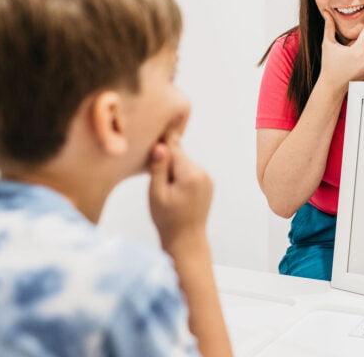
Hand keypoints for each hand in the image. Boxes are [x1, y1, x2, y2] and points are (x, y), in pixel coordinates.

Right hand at [148, 129, 213, 249]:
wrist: (186, 239)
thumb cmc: (168, 220)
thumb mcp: (156, 194)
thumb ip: (158, 168)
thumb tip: (160, 146)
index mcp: (190, 175)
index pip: (174, 148)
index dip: (163, 139)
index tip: (159, 124)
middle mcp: (202, 173)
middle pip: (179, 156)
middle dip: (166, 161)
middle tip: (156, 178)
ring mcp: (207, 178)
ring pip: (184, 164)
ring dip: (173, 169)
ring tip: (166, 191)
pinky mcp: (207, 183)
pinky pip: (190, 172)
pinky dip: (180, 175)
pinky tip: (174, 192)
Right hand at [318, 7, 363, 91]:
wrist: (333, 85)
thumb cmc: (329, 65)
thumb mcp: (327, 44)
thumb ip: (329, 27)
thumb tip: (327, 13)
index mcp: (357, 51)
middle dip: (355, 41)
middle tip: (344, 52)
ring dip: (358, 48)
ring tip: (348, 59)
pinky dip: (361, 55)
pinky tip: (352, 63)